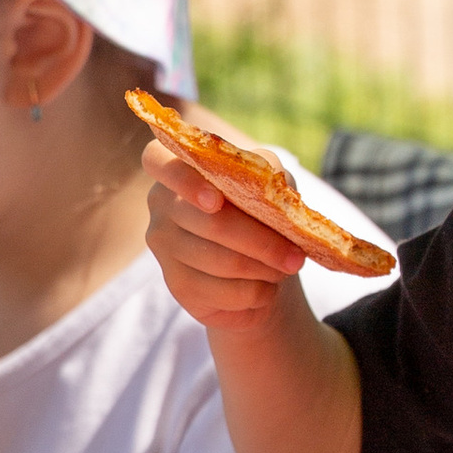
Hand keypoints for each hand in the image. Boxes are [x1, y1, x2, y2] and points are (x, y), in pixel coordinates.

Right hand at [142, 143, 305, 329]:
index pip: (156, 160)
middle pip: (211, 223)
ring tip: (285, 269)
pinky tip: (267, 288)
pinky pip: (221, 291)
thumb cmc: (262, 213)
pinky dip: (255, 292)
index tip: (216, 201)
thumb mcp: (270, 185)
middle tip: (296, 258)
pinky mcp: (176, 284)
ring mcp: (164, 245)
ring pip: (219, 260)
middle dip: (262, 242)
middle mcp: (161, 204)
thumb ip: (267, 172)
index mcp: (178, 167)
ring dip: (263, 269)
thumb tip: (268, 181)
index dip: (185, 181)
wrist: (264, 267)